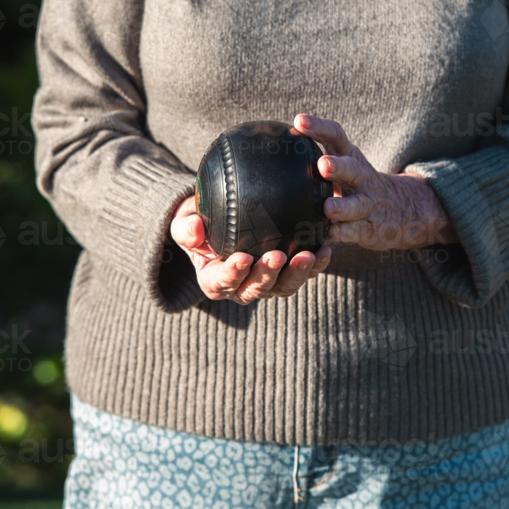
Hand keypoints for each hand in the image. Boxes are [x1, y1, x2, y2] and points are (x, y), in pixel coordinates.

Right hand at [169, 195, 331, 304]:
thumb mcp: (183, 222)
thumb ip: (186, 228)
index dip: (232, 275)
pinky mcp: (288, 272)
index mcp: (214, 279)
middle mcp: (241, 286)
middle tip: (278, 256)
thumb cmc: (198, 222)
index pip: (221, 283)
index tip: (243, 258)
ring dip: (297, 274)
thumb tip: (195, 230)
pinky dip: (316, 265)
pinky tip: (325, 249)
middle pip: (256, 289)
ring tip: (309, 256)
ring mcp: (267, 281)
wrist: (217, 219)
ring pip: (283, 286)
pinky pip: (304, 274)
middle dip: (268, 275)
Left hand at [293, 114, 457, 250]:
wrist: (407, 209)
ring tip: (328, 208)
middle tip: (323, 165)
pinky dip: (343, 233)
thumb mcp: (348, 165)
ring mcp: (368, 204)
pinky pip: (355, 231)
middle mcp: (361, 179)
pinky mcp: (370, 228)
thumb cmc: (361, 185)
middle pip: (352, 169)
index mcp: (351, 158)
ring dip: (341, 206)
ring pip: (355, 205)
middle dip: (338, 166)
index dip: (319, 127)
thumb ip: (322, 154)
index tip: (299, 121)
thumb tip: (282, 142)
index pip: (337, 136)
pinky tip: (330, 234)